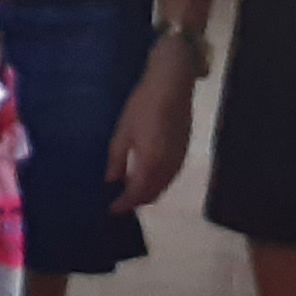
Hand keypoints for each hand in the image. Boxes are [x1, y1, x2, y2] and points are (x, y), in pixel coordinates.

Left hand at [101, 57, 195, 210]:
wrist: (171, 86)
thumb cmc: (142, 107)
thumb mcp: (122, 133)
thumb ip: (117, 160)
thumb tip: (112, 181)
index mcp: (150, 165)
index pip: (137, 194)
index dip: (124, 204)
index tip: (111, 209)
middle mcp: (168, 168)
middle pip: (152, 194)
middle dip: (136, 201)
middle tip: (120, 202)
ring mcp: (179, 160)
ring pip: (163, 186)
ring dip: (148, 192)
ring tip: (131, 190)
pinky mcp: (184, 151)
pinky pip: (170, 176)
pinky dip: (158, 182)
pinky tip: (147, 175)